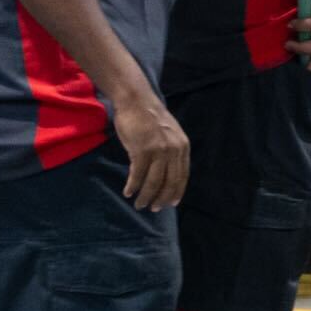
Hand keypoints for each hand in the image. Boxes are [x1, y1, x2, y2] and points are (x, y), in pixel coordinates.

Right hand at [116, 97, 189, 212]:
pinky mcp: (142, 150)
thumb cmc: (149, 119)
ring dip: (146, 196)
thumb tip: (166, 173)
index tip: (171, 204)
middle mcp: (174, 150)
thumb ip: (170, 152)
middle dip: (161, 198)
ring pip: (154, 181)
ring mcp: (159, 150)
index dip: (176, 192)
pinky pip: (138, 175)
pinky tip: (128, 192)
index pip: (182, 176)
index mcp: (183, 147)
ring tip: (140, 204)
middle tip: (154, 209)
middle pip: (170, 182)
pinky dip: (133, 186)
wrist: (136, 101)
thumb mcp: (167, 136)